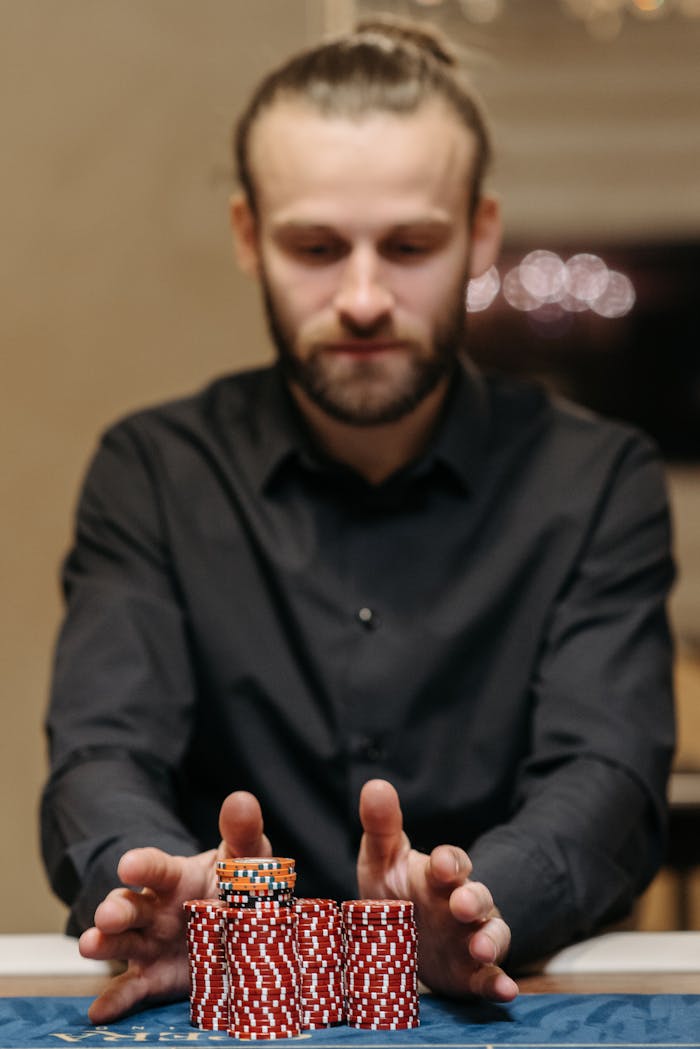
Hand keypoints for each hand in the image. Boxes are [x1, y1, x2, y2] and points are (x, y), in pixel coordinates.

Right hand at [79, 791, 270, 1022]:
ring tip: (89, 945)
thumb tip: (242, 800)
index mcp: (177, 878)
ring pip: (122, 943)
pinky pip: (133, 989)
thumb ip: (242, 833)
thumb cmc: (238, 885)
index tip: (129, 864)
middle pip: (130, 907)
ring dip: (105, 944)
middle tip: (107, 914)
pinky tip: (98, 1011)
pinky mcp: (156, 977)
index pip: (155, 868)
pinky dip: (115, 1000)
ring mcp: (152, 944)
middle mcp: (156, 910)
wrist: (243, 930)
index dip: (142, 865)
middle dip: (116, 909)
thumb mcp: (246, 859)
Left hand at [357, 778, 517, 1001]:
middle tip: (462, 904)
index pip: (453, 861)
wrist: (396, 941)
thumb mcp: (381, 859)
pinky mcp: (472, 973)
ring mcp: (470, 937)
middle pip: (476, 895)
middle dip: (472, 898)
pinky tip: (506, 990)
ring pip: (492, 933)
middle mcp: (461, 903)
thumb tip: (375, 784)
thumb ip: (381, 826)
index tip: (442, 863)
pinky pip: (490, 976)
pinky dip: (499, 983)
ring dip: (490, 939)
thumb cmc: (392, 891)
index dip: (449, 861)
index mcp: (440, 874)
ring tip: (481, 948)